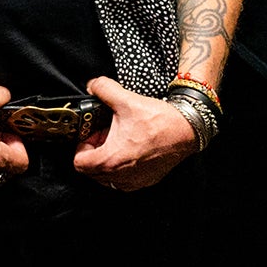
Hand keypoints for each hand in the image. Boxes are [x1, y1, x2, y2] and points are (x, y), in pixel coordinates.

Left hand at [73, 76, 197, 191]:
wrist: (187, 130)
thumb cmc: (159, 120)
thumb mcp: (126, 99)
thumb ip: (103, 88)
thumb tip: (92, 85)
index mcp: (110, 160)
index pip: (79, 163)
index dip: (81, 146)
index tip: (91, 135)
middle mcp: (121, 176)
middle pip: (92, 172)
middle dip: (94, 153)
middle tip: (104, 136)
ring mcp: (134, 181)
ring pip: (107, 178)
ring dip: (108, 161)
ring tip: (118, 142)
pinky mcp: (146, 181)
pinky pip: (124, 180)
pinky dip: (122, 167)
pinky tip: (131, 149)